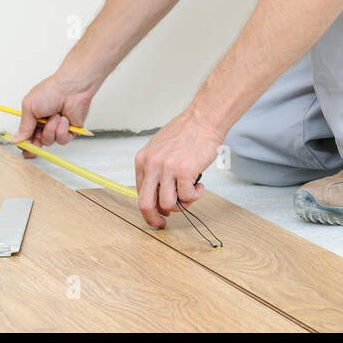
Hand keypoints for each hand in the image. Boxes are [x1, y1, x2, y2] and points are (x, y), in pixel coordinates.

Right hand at [10, 72, 96, 156]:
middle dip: (36, 142)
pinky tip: (64, 118)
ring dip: (50, 129)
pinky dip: (62, 129)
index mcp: (33, 117)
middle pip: (37, 143)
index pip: (26, 136)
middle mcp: (45, 124)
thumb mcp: (29, 107)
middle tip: (37, 137)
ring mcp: (57, 128)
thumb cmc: (51, 91)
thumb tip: (16, 138)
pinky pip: (62, 140)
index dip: (24, 143)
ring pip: (49, 141)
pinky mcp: (70, 131)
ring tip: (54, 115)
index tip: (23, 146)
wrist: (72, 88)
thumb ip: (24, 126)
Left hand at [134, 107, 222, 228]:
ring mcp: (167, 169)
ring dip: (182, 205)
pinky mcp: (184, 172)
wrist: (203, 119)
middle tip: (163, 223)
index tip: (158, 211)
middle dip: (154, 219)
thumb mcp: (160, 148)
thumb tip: (157, 192)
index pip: (139, 193)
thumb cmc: (186, 132)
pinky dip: (196, 195)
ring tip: (190, 193)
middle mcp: (151, 165)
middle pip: (146, 204)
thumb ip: (155, 168)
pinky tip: (200, 185)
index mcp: (143, 159)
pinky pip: (187, 197)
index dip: (150, 206)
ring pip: (168, 204)